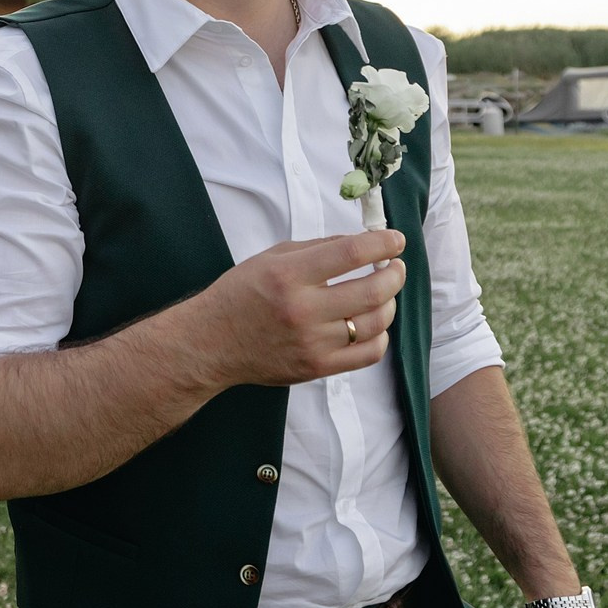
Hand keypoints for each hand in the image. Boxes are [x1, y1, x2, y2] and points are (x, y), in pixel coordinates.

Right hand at [173, 232, 405, 392]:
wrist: (212, 342)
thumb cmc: (240, 294)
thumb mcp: (271, 257)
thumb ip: (317, 248)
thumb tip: (361, 243)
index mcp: (289, 275)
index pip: (350, 254)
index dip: (382, 243)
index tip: (395, 240)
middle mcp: (303, 310)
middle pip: (371, 291)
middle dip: (394, 274)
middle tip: (395, 267)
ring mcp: (312, 343)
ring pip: (375, 323)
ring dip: (389, 303)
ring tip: (383, 294)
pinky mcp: (317, 367)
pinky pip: (368, 354)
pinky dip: (380, 336)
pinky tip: (373, 324)